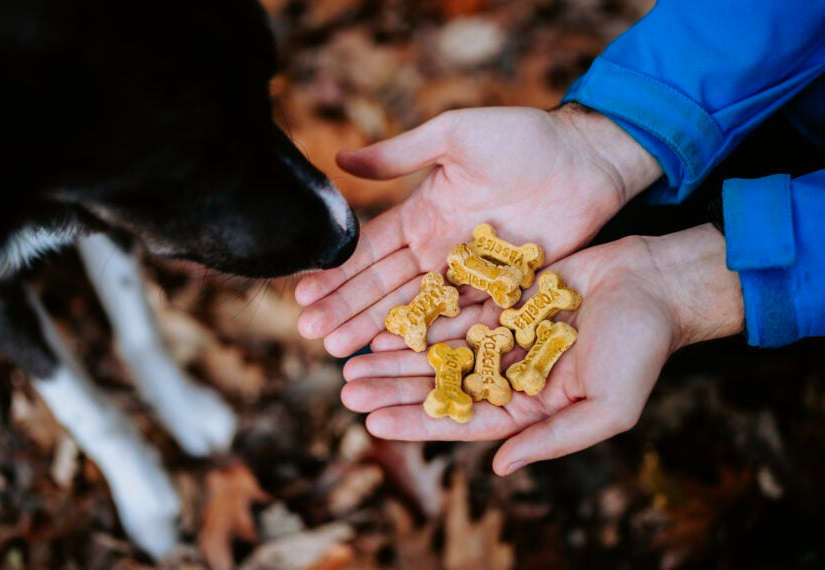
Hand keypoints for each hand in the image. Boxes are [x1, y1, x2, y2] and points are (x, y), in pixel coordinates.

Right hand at [296, 105, 661, 356]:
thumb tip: (340, 159)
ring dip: (380, 331)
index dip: (337, 274)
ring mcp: (472, 276)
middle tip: (312, 335)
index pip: (370, 252)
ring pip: (418, 310)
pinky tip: (402, 357)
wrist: (587, 159)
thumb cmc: (522, 138)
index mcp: (423, 215)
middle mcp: (441, 251)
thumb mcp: (454, 135)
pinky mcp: (505, 293)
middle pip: (386, 287)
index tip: (303, 296)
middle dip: (347, 310)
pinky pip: (464, 321)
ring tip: (342, 352)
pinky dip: (433, 340)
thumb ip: (401, 153)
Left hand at [339, 224, 743, 474]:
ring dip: (398, 356)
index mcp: (531, 406)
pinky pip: (455, 313)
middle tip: (347, 389)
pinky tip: (389, 324)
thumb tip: (499, 468)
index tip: (372, 422)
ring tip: (354, 360)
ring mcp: (504, 337)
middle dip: (394, 388)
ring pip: (439, 350)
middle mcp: (511, 374)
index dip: (417, 421)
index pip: (462, 419)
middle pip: (440, 385)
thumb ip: (553, 438)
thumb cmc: (640, 349)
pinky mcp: (504, 301)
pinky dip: (423, 321)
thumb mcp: (606, 407)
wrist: (655, 284)